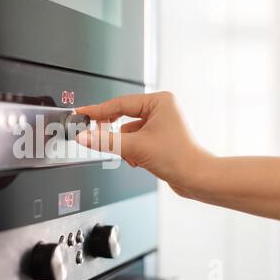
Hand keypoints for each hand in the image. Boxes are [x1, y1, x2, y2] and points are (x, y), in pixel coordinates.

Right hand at [75, 92, 211, 193]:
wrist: (197, 178)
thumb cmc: (179, 158)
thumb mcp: (135, 147)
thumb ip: (106, 141)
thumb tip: (84, 137)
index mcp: (159, 101)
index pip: (120, 103)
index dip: (98, 110)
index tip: (82, 113)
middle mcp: (161, 109)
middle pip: (123, 117)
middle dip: (113, 133)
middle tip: (94, 136)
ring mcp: (160, 124)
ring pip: (128, 132)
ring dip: (125, 146)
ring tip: (132, 156)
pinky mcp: (158, 138)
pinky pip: (135, 140)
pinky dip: (132, 151)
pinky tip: (138, 161)